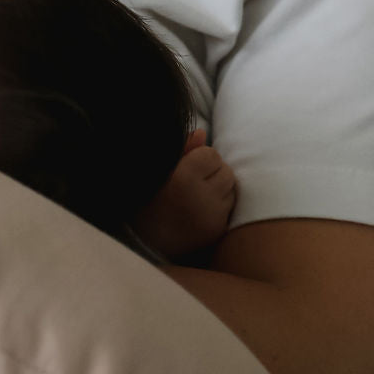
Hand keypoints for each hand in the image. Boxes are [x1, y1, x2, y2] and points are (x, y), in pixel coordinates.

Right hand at [132, 130, 237, 259]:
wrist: (142, 241)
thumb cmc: (146, 198)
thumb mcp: (158, 169)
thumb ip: (182, 149)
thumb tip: (202, 132)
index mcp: (182, 180)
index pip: (212, 154)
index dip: (199, 157)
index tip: (184, 167)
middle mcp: (200, 200)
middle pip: (226, 171)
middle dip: (213, 173)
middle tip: (191, 182)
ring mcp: (211, 219)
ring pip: (231, 190)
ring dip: (219, 190)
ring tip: (195, 197)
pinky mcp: (217, 233)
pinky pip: (229, 210)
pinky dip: (219, 208)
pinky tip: (199, 212)